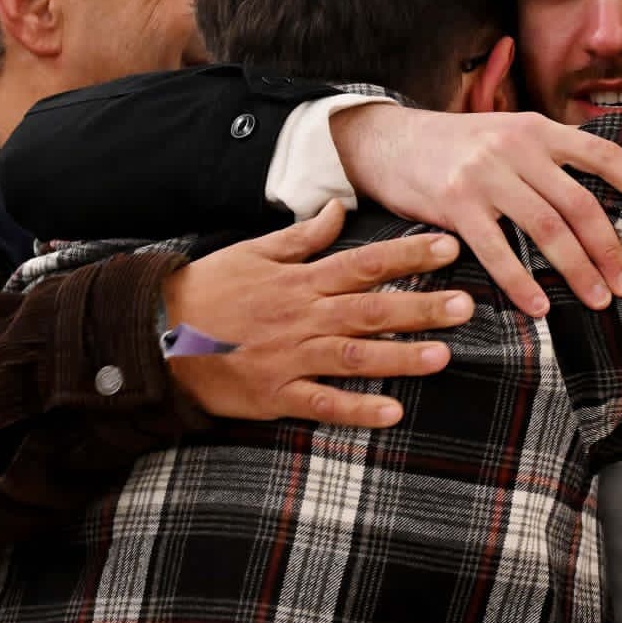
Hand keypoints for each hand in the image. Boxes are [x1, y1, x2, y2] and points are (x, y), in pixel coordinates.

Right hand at [162, 200, 467, 426]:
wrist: (156, 336)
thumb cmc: (209, 291)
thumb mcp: (253, 252)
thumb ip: (302, 236)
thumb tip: (339, 209)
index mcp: (301, 281)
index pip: (364, 263)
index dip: (408, 256)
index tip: (450, 247)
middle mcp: (303, 318)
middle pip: (370, 310)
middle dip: (420, 308)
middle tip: (466, 306)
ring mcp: (291, 358)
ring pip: (354, 358)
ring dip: (399, 358)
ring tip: (443, 356)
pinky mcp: (277, 394)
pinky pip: (323, 404)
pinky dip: (357, 410)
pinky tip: (393, 413)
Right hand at [329, 103, 621, 316]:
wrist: (390, 141)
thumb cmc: (460, 148)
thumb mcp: (510, 134)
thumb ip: (552, 157)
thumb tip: (605, 196)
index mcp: (539, 129)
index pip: (605, 155)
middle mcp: (517, 146)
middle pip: (579, 203)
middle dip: (610, 248)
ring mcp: (485, 173)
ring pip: (546, 228)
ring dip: (577, 269)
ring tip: (598, 301)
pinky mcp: (454, 202)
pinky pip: (497, 250)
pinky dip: (522, 282)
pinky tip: (539, 308)